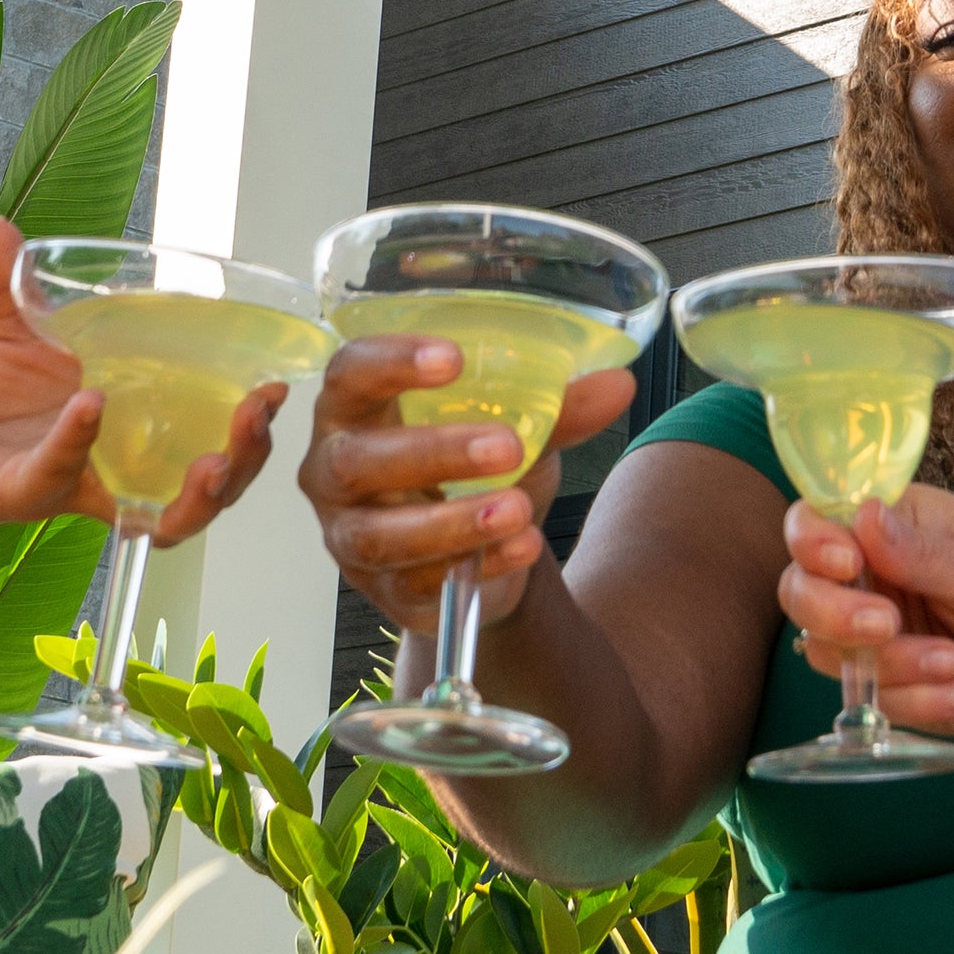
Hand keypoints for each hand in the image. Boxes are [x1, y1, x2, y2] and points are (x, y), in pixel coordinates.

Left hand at [0, 218, 283, 549]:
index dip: (254, 421)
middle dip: (248, 456)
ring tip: (216, 457)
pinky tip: (91, 405)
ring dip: (200, 491)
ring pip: (163, 511)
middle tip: (260, 412)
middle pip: (212, 482)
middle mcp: (118, 461)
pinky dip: (79, 439)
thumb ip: (9, 279)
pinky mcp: (28, 494)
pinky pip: (63, 472)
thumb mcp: (2, 327)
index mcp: (132, 420)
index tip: (278, 384)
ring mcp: (79, 481)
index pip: (213, 431)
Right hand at [299, 331, 634, 635]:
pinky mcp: (381, 592)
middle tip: (508, 447)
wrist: (488, 547)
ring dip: (454, 522)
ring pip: (381, 535)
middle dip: (435, 453)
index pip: (350, 373)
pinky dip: (477, 564)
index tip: (454, 360)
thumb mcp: (517, 425)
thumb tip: (618, 385)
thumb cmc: (480, 463)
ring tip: (520, 509)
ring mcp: (349, 537)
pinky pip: (417, 585)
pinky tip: (522, 547)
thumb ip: (558, 408)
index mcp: (357, 408)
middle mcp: (334, 471)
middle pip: (358, 460)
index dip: (392, 363)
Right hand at [779, 483, 953, 734]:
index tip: (847, 563)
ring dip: (891, 665)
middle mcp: (872, 575)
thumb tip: (862, 514)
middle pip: (801, 591)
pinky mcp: (887, 685)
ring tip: (953, 663)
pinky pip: (870, 700)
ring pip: (827, 652)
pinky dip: (918, 700)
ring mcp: (873, 635)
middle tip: (889, 626)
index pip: (818, 520)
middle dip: (837, 614)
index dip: (814, 541)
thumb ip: (922, 554)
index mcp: (896, 524)